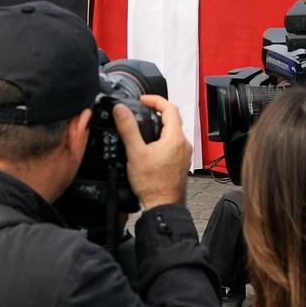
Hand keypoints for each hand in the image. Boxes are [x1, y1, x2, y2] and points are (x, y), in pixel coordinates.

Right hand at [113, 94, 189, 208]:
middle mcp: (183, 144)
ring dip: (160, 125)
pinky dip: (163, 137)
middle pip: (173, 118)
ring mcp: (184, 154)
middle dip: (157, 111)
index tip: (143, 100)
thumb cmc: (152, 184)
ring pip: (173, 131)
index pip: (170, 108)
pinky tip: (151, 145)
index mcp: (175, 138)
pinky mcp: (181, 162)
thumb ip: (128, 128)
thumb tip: (121, 109)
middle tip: (142, 109)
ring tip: (144, 126)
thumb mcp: (135, 153)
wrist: (162, 206)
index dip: (155, 100)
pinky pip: (174, 143)